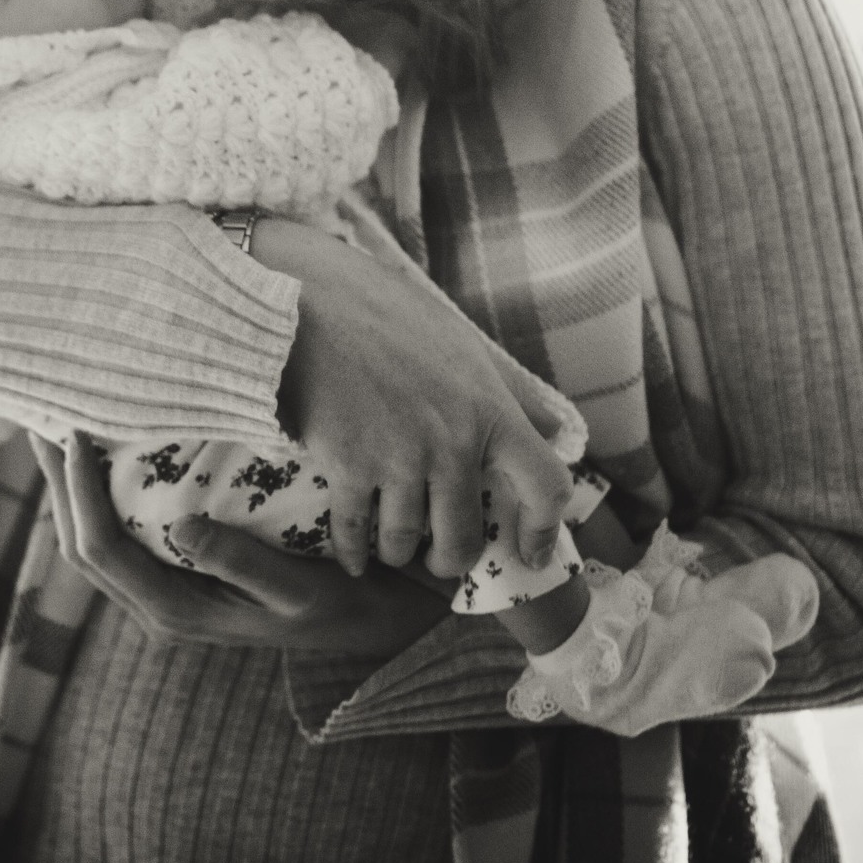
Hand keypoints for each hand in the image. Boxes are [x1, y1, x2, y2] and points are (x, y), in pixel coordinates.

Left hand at [32, 432, 451, 658]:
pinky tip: (103, 447)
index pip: (99, 550)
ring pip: (93, 536)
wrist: (374, 618)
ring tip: (57, 420)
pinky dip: (100, 489)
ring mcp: (166, 589)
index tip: (69, 430)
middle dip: (55, 481)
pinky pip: (121, 529)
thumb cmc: (341, 600)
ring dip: (69, 484)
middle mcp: (160, 605)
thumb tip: (182, 525)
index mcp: (177, 611)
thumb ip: (241, 561)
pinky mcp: (180, 570)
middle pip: (80, 542)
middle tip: (40, 411)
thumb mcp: (299, 587)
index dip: (75, 491)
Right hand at [256, 217, 576, 582]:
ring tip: (393, 548)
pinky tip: (355, 558)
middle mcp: (451, 442)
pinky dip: (354, 553)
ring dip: (398, 552)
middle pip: (463, 536)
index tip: (530, 555)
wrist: (310, 304)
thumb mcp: (462, 347)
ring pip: (405, 541)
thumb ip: (507, 396)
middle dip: (451, 559)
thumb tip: (552, 429)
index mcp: (488, 410)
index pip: (544, 485)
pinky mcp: (348, 467)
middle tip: (441, 559)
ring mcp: (399, 458)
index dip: (543, 531)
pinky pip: (355, 533)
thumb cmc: (387, 317)